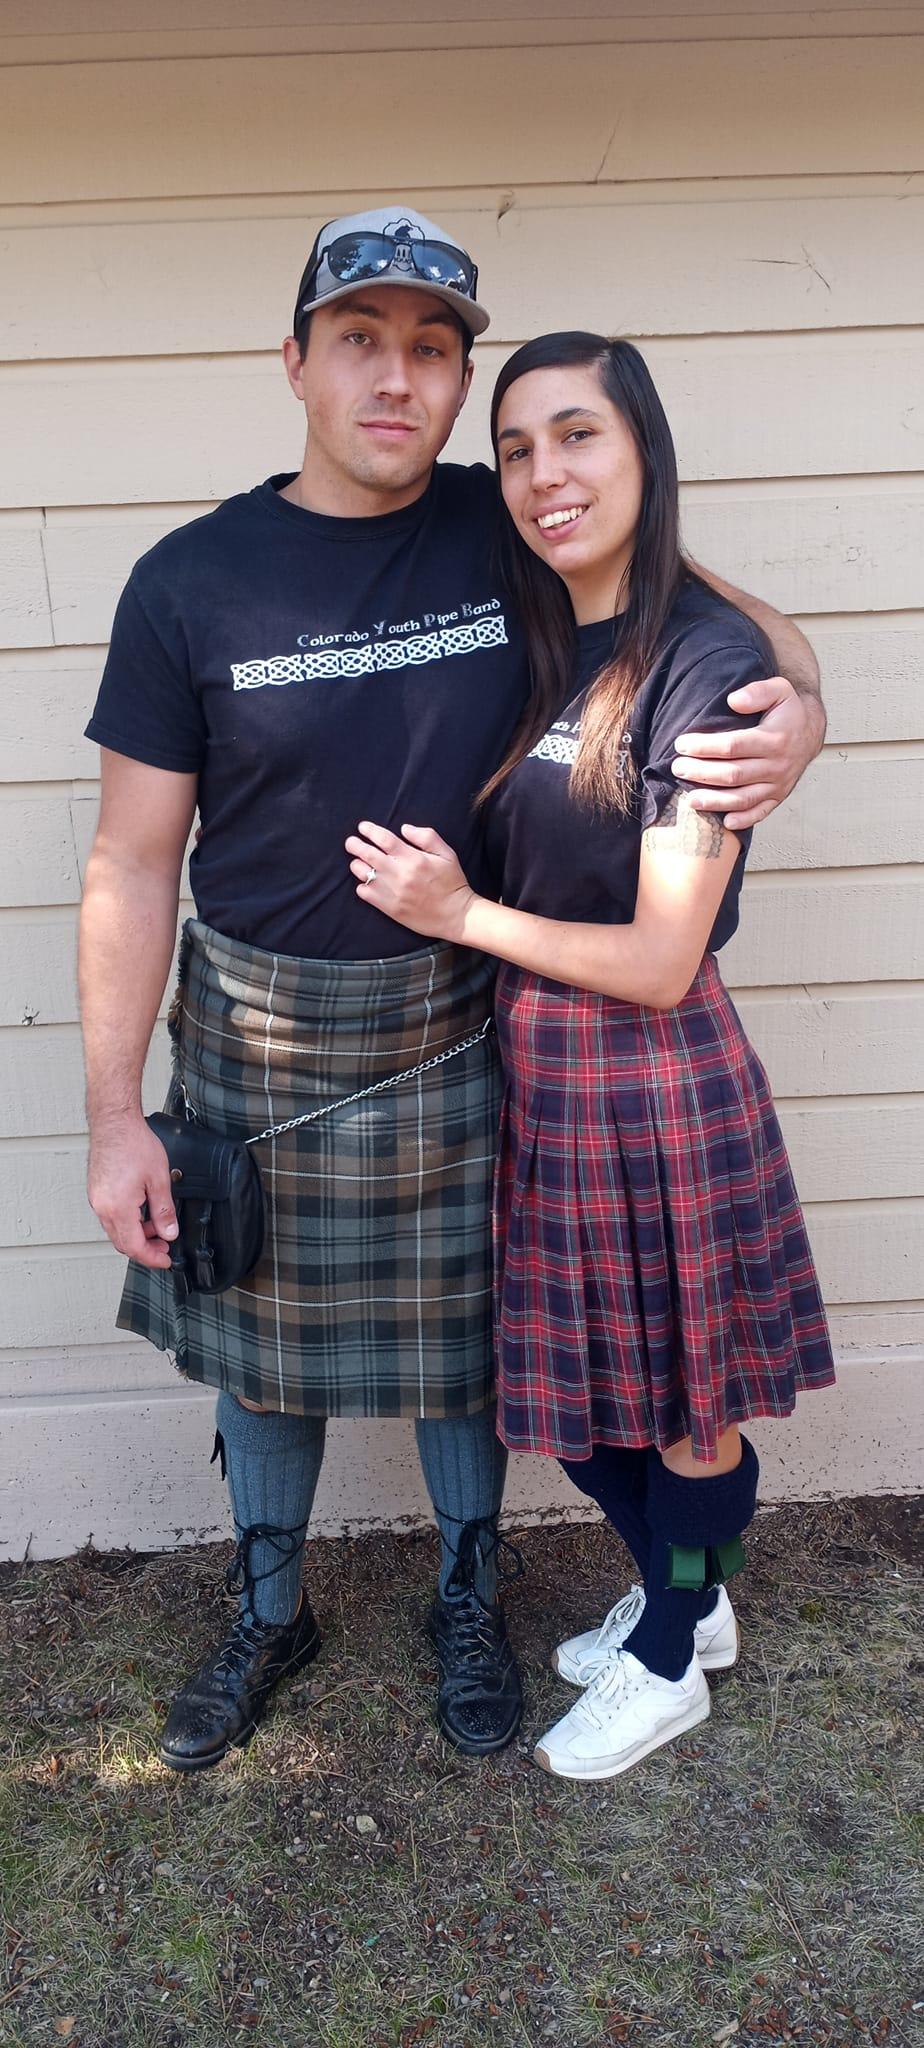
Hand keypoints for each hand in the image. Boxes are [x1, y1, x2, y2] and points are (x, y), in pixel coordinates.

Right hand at [88, 1115, 177, 1268]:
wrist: (114, 1122)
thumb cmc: (134, 1144)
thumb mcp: (159, 1180)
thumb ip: (164, 1211)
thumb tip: (169, 1233)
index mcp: (118, 1208)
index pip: (135, 1247)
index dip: (152, 1258)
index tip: (165, 1260)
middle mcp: (103, 1208)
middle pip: (123, 1243)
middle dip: (145, 1248)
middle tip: (164, 1246)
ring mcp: (97, 1200)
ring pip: (116, 1231)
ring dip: (137, 1234)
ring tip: (157, 1226)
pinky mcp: (96, 1192)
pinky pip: (111, 1217)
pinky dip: (127, 1222)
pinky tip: (142, 1212)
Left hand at [345, 821, 476, 942]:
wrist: (455, 915)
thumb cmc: (452, 882)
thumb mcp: (447, 854)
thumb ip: (427, 837)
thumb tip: (404, 828)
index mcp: (414, 858)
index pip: (384, 839)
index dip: (370, 831)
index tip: (362, 827)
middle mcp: (400, 874)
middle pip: (368, 854)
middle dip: (355, 845)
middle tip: (351, 842)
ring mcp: (392, 892)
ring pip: (363, 874)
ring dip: (357, 865)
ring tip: (358, 862)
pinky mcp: (389, 908)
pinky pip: (365, 894)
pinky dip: (362, 886)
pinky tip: (367, 883)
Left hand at [671, 676, 817, 828]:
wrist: (811, 731)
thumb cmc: (788, 710)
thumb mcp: (779, 689)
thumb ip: (757, 692)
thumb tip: (733, 700)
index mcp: (774, 738)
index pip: (733, 746)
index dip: (705, 746)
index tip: (682, 744)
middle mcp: (777, 765)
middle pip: (733, 774)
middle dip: (701, 773)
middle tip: (678, 768)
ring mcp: (779, 784)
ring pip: (743, 798)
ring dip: (715, 801)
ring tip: (690, 799)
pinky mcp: (779, 796)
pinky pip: (761, 812)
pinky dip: (744, 819)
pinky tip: (724, 822)